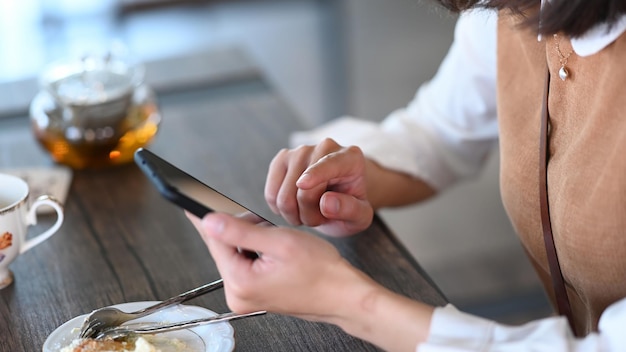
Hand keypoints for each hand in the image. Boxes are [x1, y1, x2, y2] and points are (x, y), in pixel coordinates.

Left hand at [189, 212, 434, 350]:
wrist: (343, 295)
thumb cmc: (320, 270)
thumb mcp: (279, 242)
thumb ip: (240, 230)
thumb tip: (209, 220)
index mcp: (240, 282)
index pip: (215, 240)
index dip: (208, 216)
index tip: (188, 199)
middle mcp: (238, 294)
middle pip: (224, 247)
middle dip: (243, 230)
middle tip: (269, 228)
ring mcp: (246, 297)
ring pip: (236, 253)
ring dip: (252, 240)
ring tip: (279, 243)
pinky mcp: (255, 294)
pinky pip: (246, 263)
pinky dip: (258, 251)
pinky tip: (276, 252)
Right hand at [265, 138, 373, 235]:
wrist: (336, 197)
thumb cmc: (350, 207)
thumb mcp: (360, 216)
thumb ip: (350, 210)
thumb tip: (326, 203)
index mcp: (350, 158)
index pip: (329, 165)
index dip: (315, 174)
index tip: (302, 184)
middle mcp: (324, 147)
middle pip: (303, 190)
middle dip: (309, 215)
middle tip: (320, 217)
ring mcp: (299, 151)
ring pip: (284, 196)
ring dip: (295, 214)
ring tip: (309, 212)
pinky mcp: (280, 160)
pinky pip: (271, 194)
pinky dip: (280, 208)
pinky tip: (294, 207)